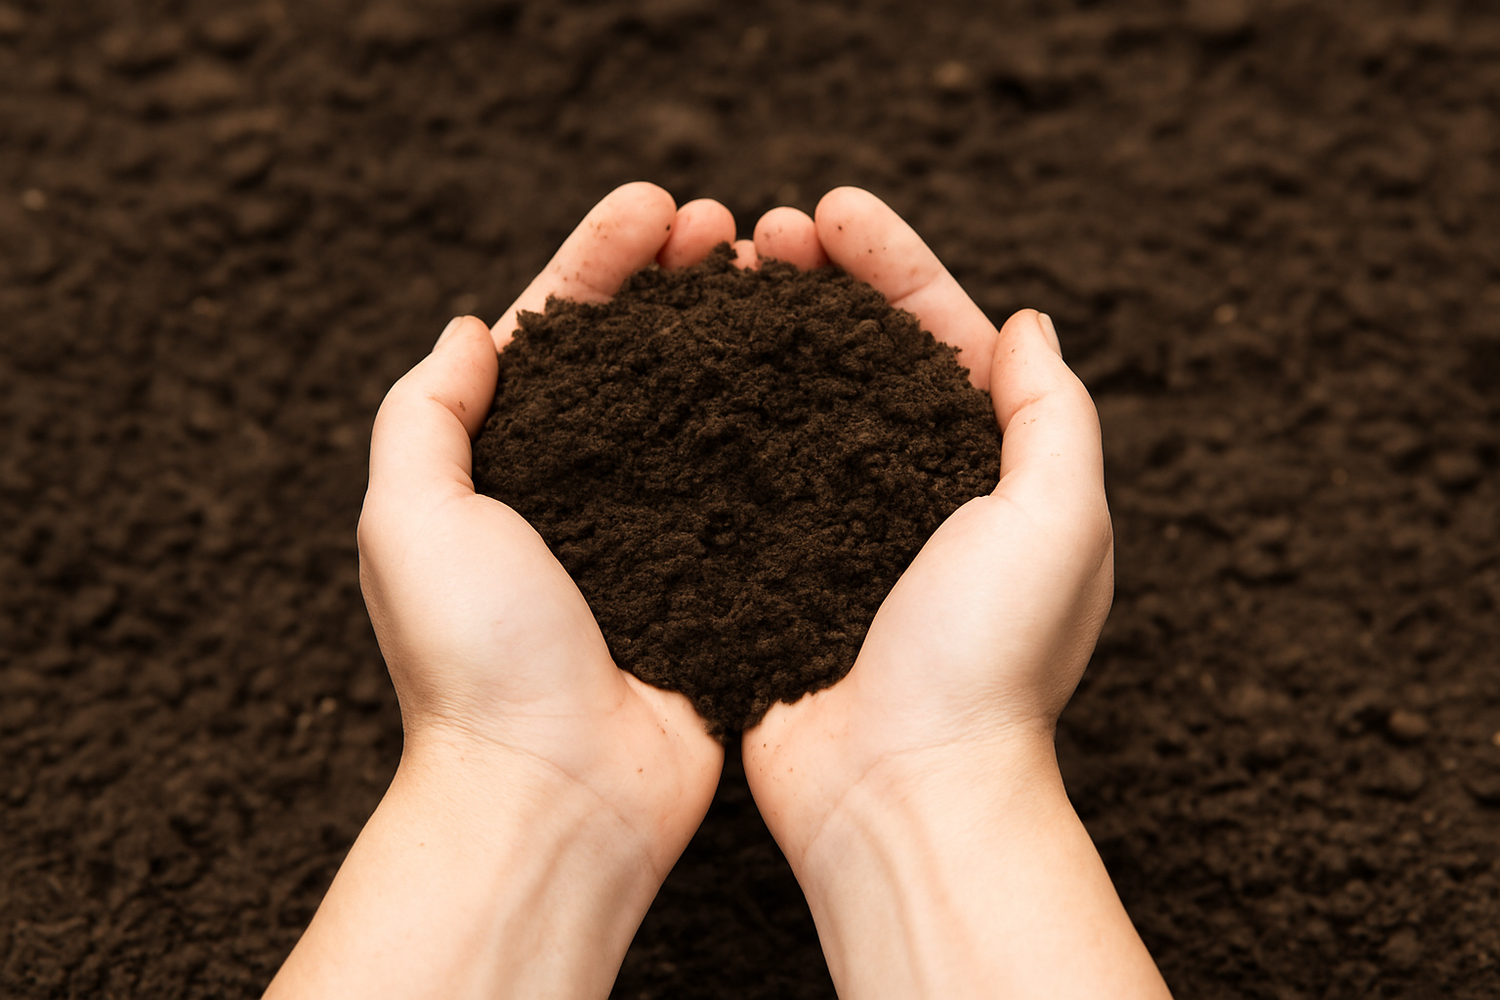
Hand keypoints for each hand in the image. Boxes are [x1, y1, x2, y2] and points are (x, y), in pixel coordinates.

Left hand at [266, 183, 731, 999]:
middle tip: (731, 227)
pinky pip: (747, 475)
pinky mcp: (715, 569)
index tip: (657, 205)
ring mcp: (654, 525)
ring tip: (776, 274)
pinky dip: (773, 417)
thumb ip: (424, 415)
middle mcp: (577, 486)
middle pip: (634, 352)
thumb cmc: (475, 660)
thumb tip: (476, 329)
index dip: (601, 257)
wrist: (560, 791)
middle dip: (675, 279)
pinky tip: (811, 371)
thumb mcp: (408, 521)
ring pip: (698, 401)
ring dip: (730, 331)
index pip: (553, 327)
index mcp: (500, 464)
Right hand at [739, 189, 1170, 998]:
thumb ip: (1052, 416)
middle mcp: (915, 492)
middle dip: (816, 282)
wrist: (898, 791)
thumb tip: (1027, 326)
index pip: (941, 334)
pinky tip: (678, 373)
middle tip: (757, 231)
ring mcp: (838, 528)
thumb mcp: (1058, 522)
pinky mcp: (775, 568)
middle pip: (861, 355)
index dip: (892, 262)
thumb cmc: (987, 661)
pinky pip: (744, 470)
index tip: (831, 210)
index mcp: (992, 472)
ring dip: (760, 333)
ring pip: (795, 403)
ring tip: (712, 278)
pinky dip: (718, 415)